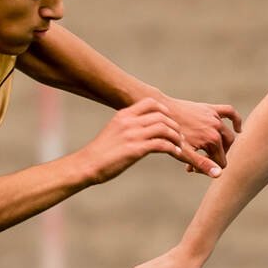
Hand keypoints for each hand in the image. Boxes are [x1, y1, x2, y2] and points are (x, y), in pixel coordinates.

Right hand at [76, 99, 190, 184]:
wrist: (87, 164)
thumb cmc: (101, 151)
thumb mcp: (114, 130)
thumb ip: (129, 125)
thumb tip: (143, 127)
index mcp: (124, 115)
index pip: (151, 102)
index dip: (165, 110)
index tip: (171, 120)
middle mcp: (129, 121)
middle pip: (161, 116)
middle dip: (174, 126)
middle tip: (179, 136)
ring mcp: (133, 135)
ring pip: (164, 129)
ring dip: (176, 137)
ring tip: (179, 145)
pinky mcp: (135, 149)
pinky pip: (162, 144)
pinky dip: (172, 148)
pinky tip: (175, 153)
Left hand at [158, 97, 240, 174]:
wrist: (160, 112)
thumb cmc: (170, 134)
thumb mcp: (185, 153)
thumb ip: (203, 164)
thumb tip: (218, 174)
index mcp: (213, 139)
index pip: (220, 162)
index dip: (207, 168)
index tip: (192, 168)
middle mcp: (217, 127)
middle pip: (225, 150)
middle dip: (213, 158)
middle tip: (196, 161)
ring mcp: (215, 117)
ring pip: (227, 136)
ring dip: (220, 146)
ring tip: (206, 151)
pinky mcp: (211, 108)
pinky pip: (230, 112)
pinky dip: (236, 120)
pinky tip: (238, 129)